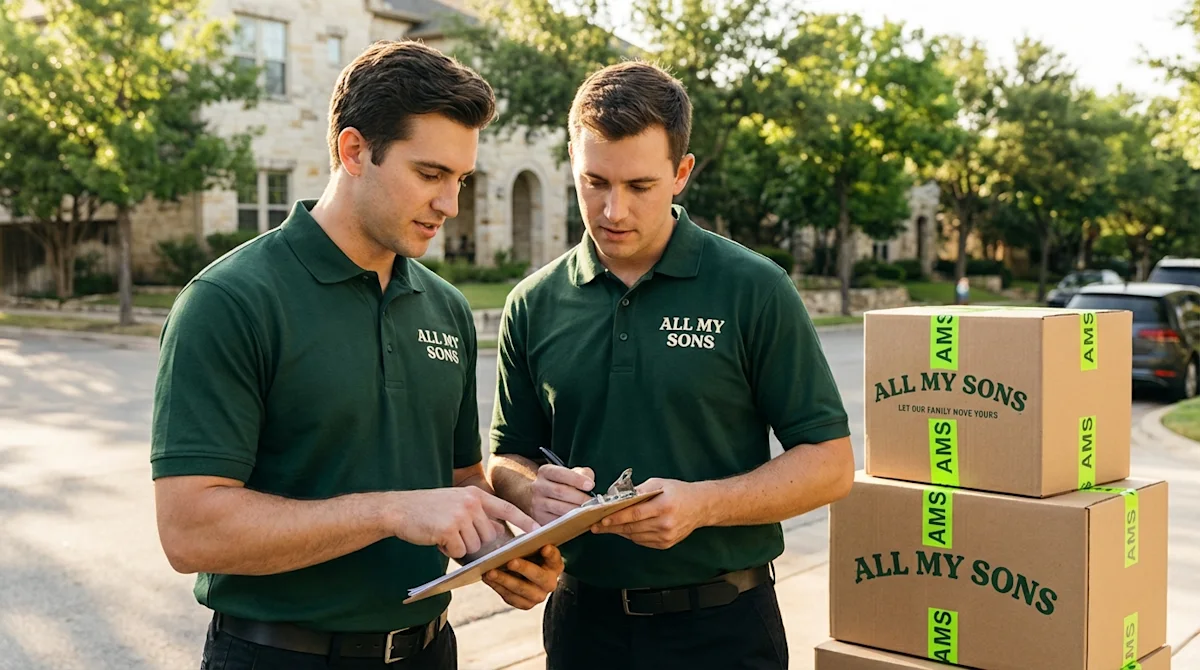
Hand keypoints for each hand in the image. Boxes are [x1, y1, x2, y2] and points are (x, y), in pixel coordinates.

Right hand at [387, 488, 537, 559]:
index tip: (540, 531)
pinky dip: (447, 551)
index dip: (525, 521)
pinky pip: (458, 551)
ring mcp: (460, 515)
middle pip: (488, 536)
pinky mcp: (448, 529)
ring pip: (474, 546)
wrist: (398, 509)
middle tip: (452, 532)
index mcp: (475, 494)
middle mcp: (471, 503)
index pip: (507, 508)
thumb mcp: (456, 503)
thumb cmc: (428, 509)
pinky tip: (436, 539)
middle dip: (472, 541)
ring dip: (459, 546)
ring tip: (442, 533)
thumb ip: (478, 514)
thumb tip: (498, 533)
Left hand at [482, 544, 563, 608]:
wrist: (525, 575)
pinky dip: (498, 587)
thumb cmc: (528, 556)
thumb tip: (511, 546)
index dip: (550, 553)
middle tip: (510, 562)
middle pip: (538, 576)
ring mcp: (538, 596)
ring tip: (490, 572)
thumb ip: (526, 546)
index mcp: (555, 565)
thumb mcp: (529, 548)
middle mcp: (550, 583)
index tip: (545, 547)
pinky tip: (488, 578)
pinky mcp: (525, 604)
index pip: (555, 558)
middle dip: (523, 568)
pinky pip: (511, 597)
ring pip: (521, 589)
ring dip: (504, 580)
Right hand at [530, 464, 595, 525]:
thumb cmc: (561, 484)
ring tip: (590, 511)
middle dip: (580, 497)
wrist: (539, 497)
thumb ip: (582, 474)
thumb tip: (590, 483)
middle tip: (594, 502)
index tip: (590, 485)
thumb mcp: (570, 474)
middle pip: (560, 491)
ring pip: (559, 508)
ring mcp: (537, 503)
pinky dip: (570, 521)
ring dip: (577, 510)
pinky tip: (580, 519)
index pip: (560, 474)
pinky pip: (556, 520)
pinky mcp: (539, 518)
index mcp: (545, 472)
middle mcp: (538, 486)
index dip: (576, 479)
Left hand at [591, 478, 711, 549]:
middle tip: (596, 525)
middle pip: (632, 528)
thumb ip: (639, 490)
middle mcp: (665, 524)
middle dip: (612, 527)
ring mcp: (666, 536)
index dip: (616, 518)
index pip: (634, 514)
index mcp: (664, 506)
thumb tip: (618, 497)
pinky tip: (624, 530)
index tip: (601, 519)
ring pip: (635, 536)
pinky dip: (631, 535)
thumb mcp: (660, 483)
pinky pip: (642, 541)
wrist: (701, 507)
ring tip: (606, 527)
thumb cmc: (679, 491)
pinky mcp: (666, 544)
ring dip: (620, 532)